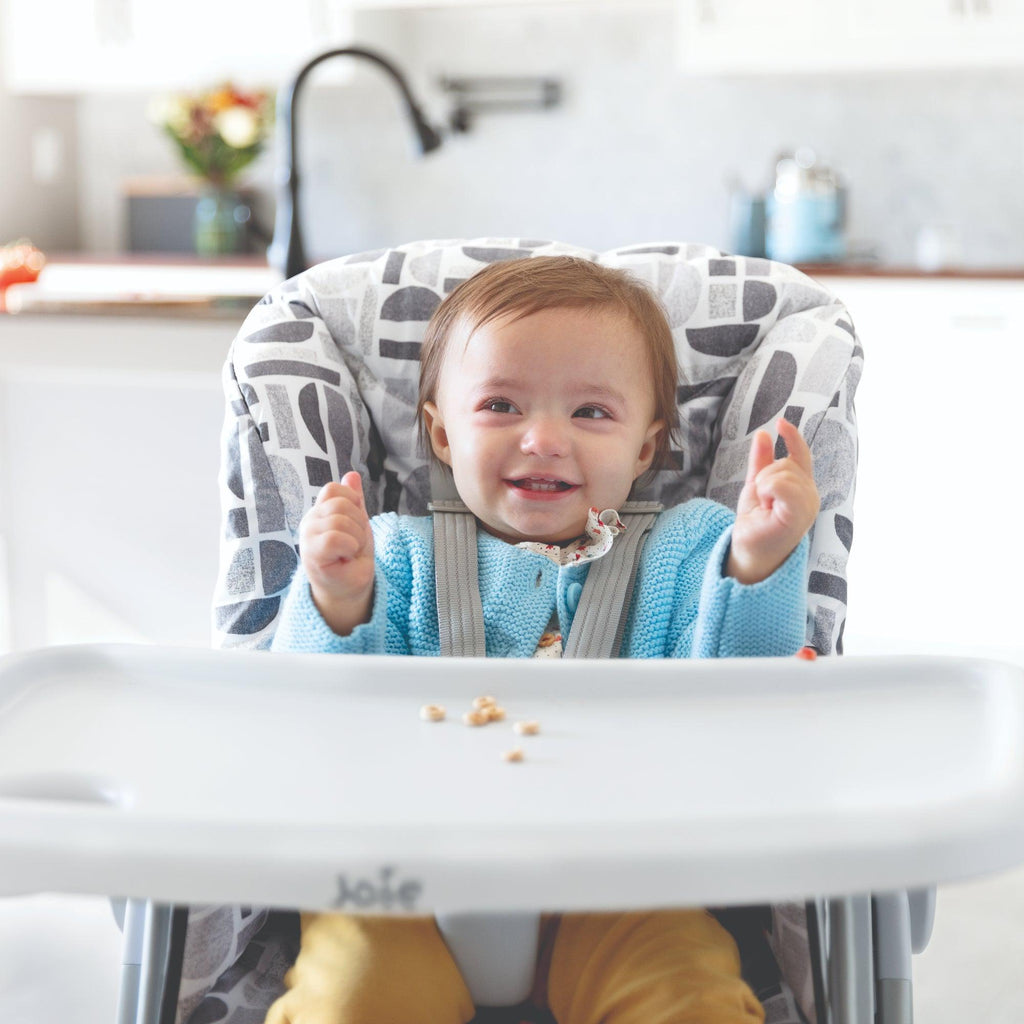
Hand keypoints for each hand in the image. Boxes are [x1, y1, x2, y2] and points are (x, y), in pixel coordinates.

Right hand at [299, 471, 374, 634]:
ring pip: (340, 520)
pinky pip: (335, 538)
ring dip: (356, 538)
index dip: (353, 501)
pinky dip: (350, 547)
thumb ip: (354, 500)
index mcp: (319, 511)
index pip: (334, 488)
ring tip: (350, 551)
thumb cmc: (352, 557)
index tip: (356, 522)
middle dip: (358, 523)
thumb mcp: (358, 523)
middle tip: (354, 543)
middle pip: (340, 503)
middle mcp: (309, 521)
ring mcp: (308, 537)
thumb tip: (351, 474)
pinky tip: (346, 558)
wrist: (350, 587)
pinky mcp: (312, 554)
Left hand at [727, 418, 819, 583]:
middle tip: (762, 502)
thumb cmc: (756, 523)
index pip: (801, 455)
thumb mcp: (756, 486)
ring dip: (764, 485)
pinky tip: (766, 504)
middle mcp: (811, 495)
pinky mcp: (799, 514)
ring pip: (783, 471)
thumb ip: (760, 461)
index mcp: (803, 488)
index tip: (780, 422)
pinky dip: (768, 489)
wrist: (749, 552)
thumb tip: (763, 434)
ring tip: (764, 506)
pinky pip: (782, 484)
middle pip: (786, 463)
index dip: (792, 437)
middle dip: (764, 476)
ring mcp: (808, 505)